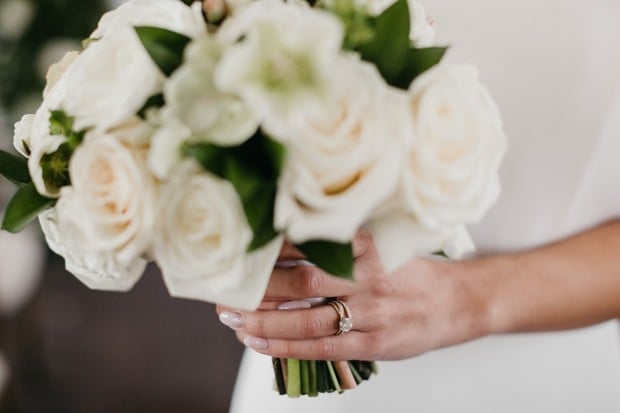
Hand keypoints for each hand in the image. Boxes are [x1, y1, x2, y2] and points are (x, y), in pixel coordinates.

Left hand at [217, 230, 489, 360]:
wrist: (457, 302)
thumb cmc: (413, 273)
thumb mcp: (383, 246)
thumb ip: (342, 245)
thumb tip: (288, 246)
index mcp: (368, 247)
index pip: (311, 244)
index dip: (272, 249)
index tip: (243, 250)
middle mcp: (368, 278)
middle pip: (303, 281)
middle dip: (259, 288)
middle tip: (228, 289)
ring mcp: (372, 313)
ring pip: (308, 318)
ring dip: (265, 321)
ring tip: (234, 320)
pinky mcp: (374, 344)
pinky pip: (323, 347)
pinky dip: (287, 347)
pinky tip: (259, 344)